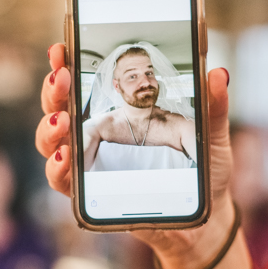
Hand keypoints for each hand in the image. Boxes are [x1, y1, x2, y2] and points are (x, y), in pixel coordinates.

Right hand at [36, 43, 235, 268]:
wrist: (203, 219)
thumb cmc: (202, 174)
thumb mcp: (210, 136)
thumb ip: (212, 107)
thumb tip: (218, 74)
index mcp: (119, 114)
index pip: (82, 84)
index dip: (65, 65)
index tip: (61, 48)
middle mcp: (96, 138)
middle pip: (58, 108)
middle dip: (53, 91)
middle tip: (61, 78)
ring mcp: (90, 166)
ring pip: (52, 143)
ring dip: (49, 129)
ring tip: (63, 120)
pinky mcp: (89, 196)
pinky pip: (62, 182)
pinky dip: (57, 169)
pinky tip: (66, 157)